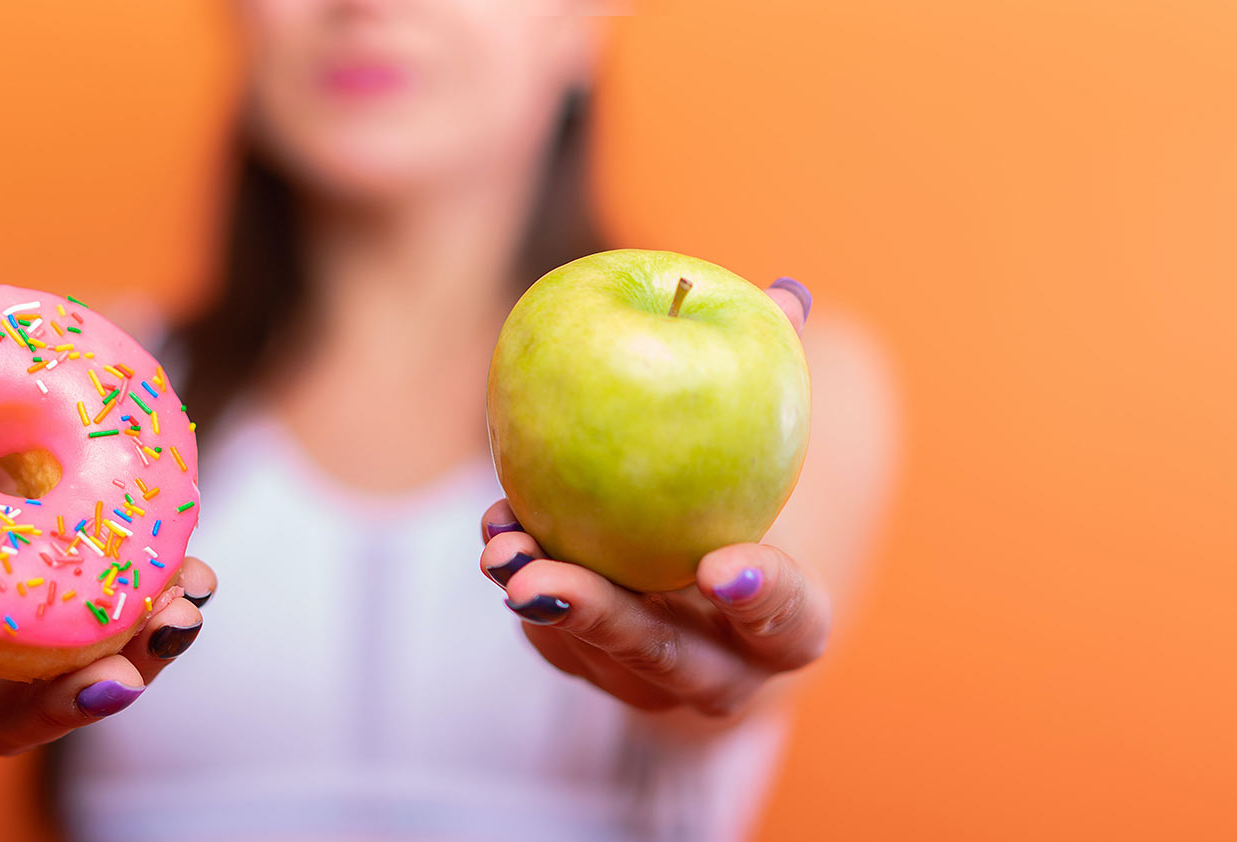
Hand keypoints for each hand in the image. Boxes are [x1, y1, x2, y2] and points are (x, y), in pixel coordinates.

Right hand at [0, 242, 216, 754]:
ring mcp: (37, 656)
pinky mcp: (99, 643)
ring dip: (130, 671)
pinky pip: (127, 655)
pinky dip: (161, 631)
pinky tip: (196, 594)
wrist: (42, 441)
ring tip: (179, 621)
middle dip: (49, 706)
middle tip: (106, 681)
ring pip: (72, 698)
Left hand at [476, 278, 826, 716]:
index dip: (763, 600)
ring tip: (500, 550)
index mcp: (787, 627)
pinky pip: (549, 631)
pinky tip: (496, 532)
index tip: (720, 565)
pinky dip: (524, 577)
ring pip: (592, 655)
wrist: (703, 587)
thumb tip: (785, 292)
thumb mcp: (766, 448)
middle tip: (544, 578)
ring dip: (541, 601)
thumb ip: (775, 381)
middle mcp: (720, 671)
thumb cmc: (745, 496)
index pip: (789, 623)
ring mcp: (646, 680)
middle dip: (602, 619)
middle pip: (666, 658)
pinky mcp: (586, 664)